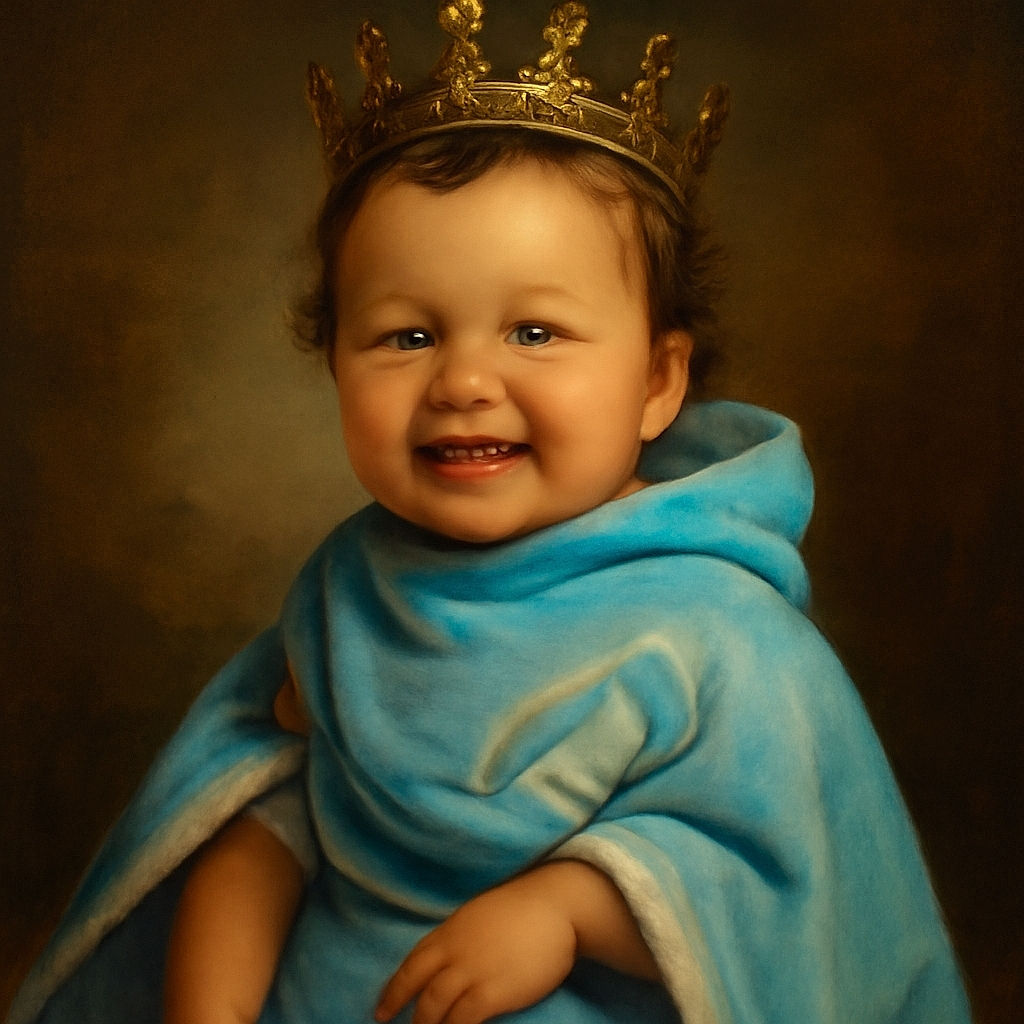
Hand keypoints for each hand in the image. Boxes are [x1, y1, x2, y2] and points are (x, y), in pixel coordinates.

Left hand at [375, 873, 577, 1023]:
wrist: (556, 905)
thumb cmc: (525, 909)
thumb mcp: (481, 914)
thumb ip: (462, 936)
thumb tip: (450, 958)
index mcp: (451, 930)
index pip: (413, 961)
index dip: (394, 987)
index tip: (382, 1007)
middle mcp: (454, 950)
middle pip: (416, 984)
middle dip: (398, 1006)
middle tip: (387, 1023)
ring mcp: (471, 971)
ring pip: (433, 1006)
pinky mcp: (492, 992)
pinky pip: (461, 1020)